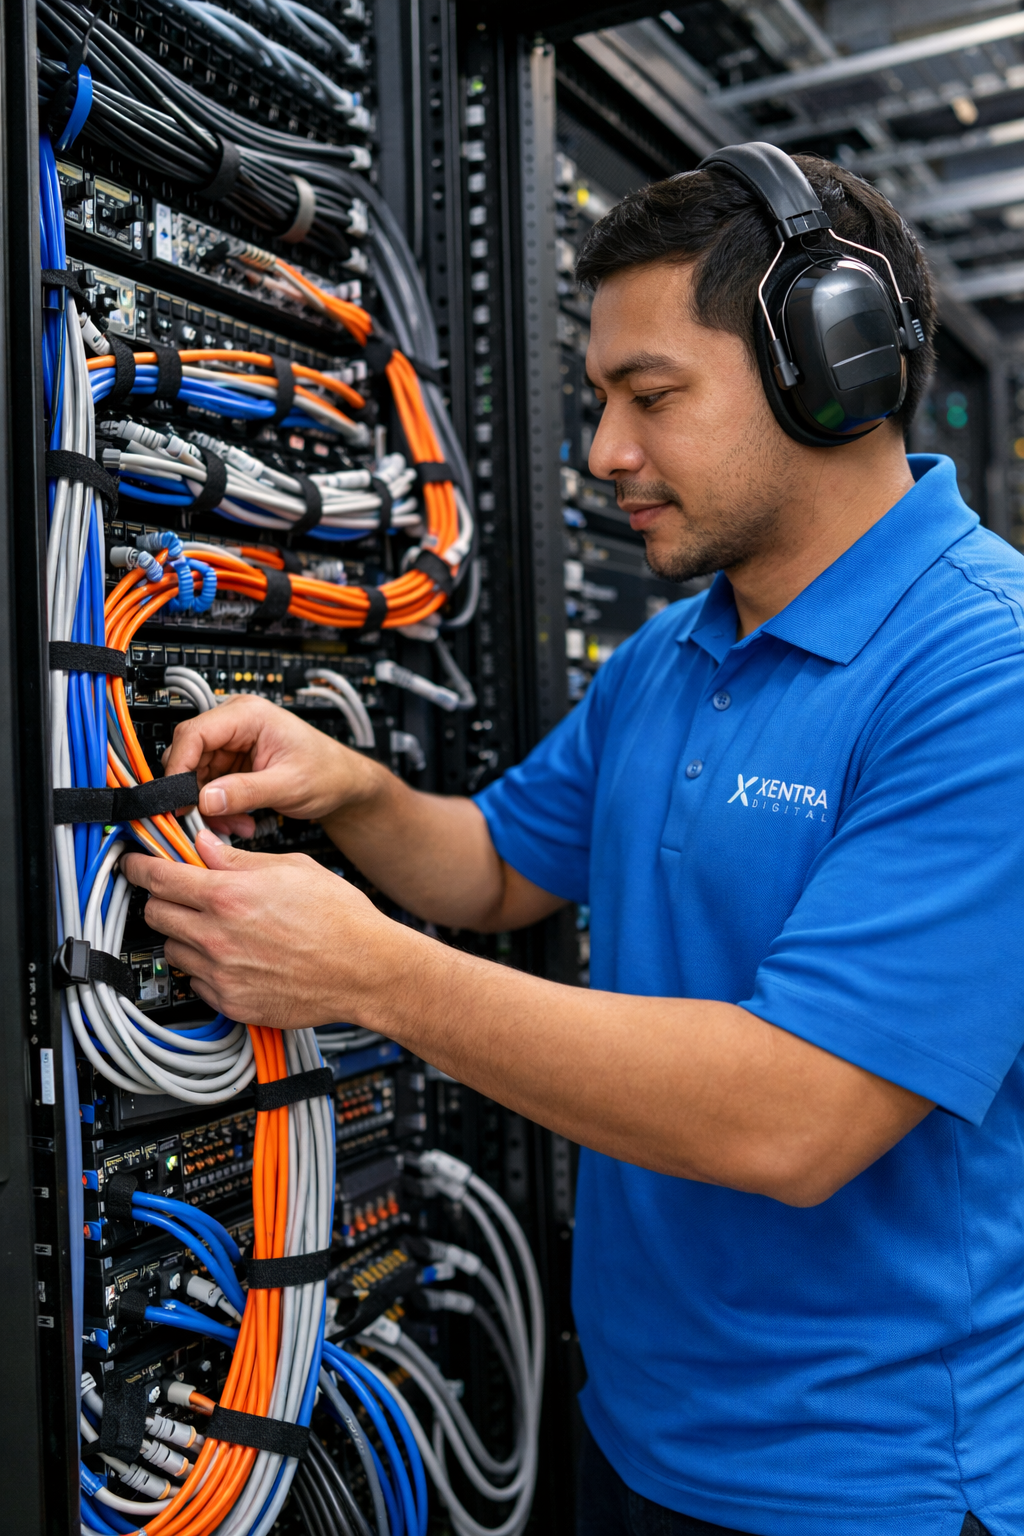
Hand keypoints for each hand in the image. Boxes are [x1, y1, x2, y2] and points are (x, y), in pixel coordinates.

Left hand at [121, 831, 424, 1028]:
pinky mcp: (232, 1003)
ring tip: (217, 929)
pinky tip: (235, 957)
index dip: (139, 866)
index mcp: (230, 896)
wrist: (367, 970)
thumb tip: (205, 847)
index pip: (159, 877)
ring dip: (183, 935)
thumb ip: (239, 860)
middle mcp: (218, 937)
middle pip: (155, 914)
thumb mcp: (292, 868)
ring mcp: (222, 974)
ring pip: (172, 950)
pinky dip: (206, 968)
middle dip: (161, 899)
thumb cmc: (341, 919)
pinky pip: (196, 982)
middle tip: (180, 894)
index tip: (133, 863)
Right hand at [162, 695, 378, 837]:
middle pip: (189, 755)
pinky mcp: (233, 763)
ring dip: (209, 806)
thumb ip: (246, 792)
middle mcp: (235, 724)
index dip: (179, 768)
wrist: (344, 783)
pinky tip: (239, 821)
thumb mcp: (288, 785)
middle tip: (205, 822)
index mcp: (248, 715)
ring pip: (196, 776)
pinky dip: (219, 808)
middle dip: (195, 793)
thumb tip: (205, 800)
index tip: (176, 801)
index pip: (194, 733)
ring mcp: (232, 743)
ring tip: (236, 825)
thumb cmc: (327, 772)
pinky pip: (209, 786)